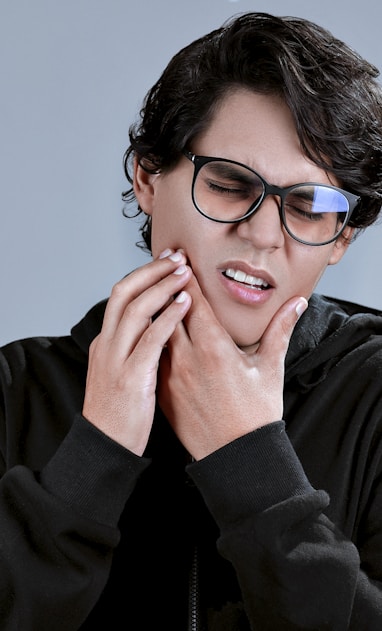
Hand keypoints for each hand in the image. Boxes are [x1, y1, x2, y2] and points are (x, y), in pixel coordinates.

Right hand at [82, 249, 191, 454]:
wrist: (105, 446)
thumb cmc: (119, 412)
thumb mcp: (118, 372)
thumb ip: (133, 348)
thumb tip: (157, 327)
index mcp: (105, 342)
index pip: (121, 295)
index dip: (144, 274)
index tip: (167, 260)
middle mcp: (107, 344)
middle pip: (124, 292)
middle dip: (152, 270)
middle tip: (178, 256)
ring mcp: (116, 360)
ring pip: (135, 309)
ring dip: (162, 287)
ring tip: (185, 273)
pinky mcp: (131, 377)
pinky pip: (150, 339)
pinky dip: (167, 317)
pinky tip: (184, 305)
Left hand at [158, 273, 306, 458]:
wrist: (237, 456)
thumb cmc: (256, 414)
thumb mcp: (270, 368)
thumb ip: (280, 330)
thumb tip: (296, 304)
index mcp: (214, 348)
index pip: (192, 301)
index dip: (185, 276)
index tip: (179, 257)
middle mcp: (187, 358)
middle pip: (168, 311)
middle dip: (165, 286)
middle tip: (163, 265)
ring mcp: (170, 376)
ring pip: (155, 332)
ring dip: (156, 311)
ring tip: (154, 292)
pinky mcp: (162, 392)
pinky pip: (152, 357)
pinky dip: (151, 340)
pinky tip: (151, 330)